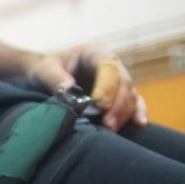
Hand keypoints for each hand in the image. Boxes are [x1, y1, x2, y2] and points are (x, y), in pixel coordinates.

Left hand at [29, 45, 147, 130]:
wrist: (47, 77)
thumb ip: (54, 77)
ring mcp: (118, 81)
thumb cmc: (46, 70)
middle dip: (117, 104)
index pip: (108, 68)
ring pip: (130, 94)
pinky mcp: (119, 97)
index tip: (99, 105)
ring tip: (112, 129)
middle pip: (123, 83)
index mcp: (95, 53)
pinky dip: (137, 113)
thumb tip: (68, 88)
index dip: (106, 87)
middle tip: (108, 124)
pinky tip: (140, 125)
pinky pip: (134, 103)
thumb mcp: (45, 69)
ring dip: (124, 113)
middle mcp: (112, 66)